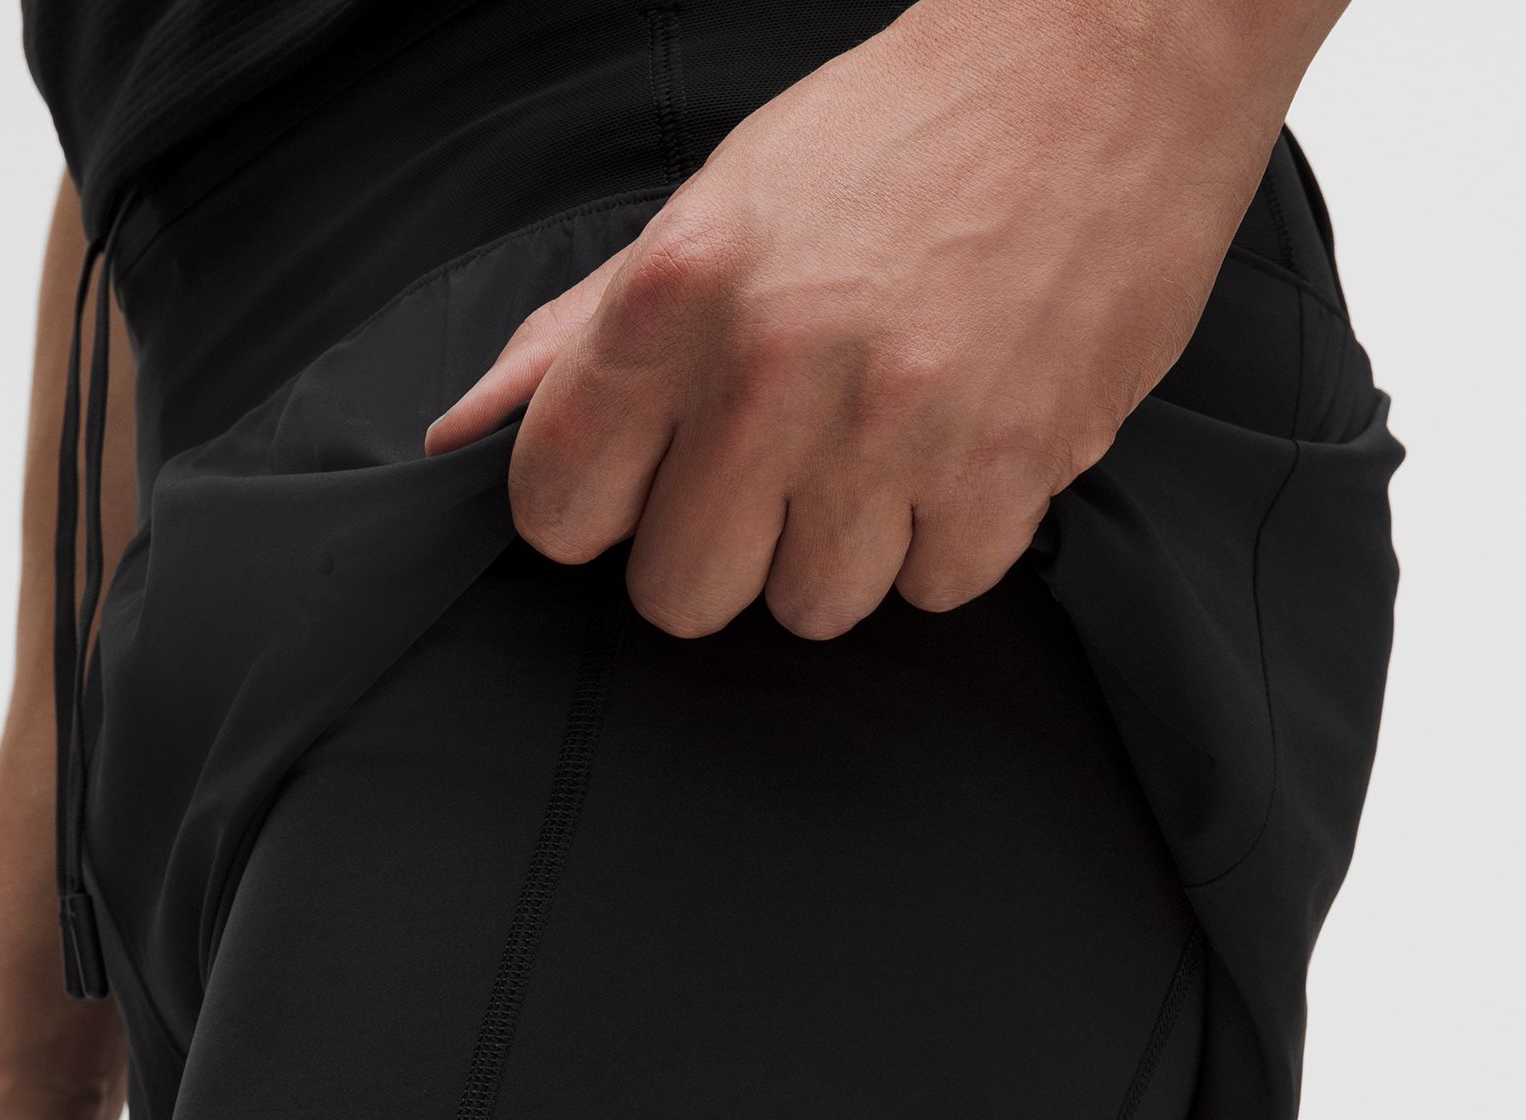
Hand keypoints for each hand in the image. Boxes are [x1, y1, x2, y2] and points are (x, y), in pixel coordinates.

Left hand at [426, 0, 1332, 637]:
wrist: (1104, 65)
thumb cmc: (894, 137)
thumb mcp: (710, 207)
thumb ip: (581, 334)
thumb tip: (461, 432)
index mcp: (676, 295)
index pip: (557, 509)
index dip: (593, 512)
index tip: (641, 479)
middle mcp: (774, 371)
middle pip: (681, 597)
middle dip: (719, 551)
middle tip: (772, 473)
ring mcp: (894, 432)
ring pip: (812, 610)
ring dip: (838, 549)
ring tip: (878, 448)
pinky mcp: (1008, 471)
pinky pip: (933, 592)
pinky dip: (943, 540)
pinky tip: (958, 446)